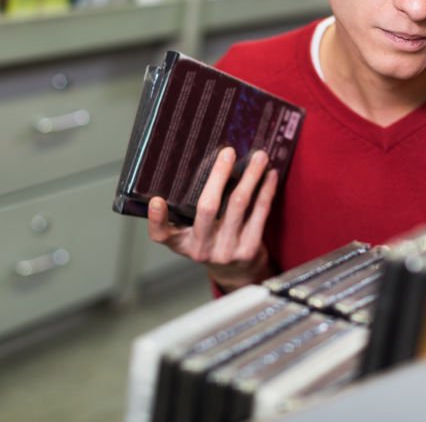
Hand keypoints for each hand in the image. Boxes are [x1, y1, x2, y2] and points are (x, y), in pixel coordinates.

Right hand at [147, 147, 278, 292]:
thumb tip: (209, 162)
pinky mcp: (249, 250)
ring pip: (238, 206)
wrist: (238, 273)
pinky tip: (270, 175)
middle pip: (207, 208)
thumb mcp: (193, 232)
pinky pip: (259, 214)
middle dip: (219, 176)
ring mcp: (226, 251)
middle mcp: (201, 249)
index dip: (157, 219)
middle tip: (228, 152)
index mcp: (181, 243)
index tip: (156, 200)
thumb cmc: (212, 243)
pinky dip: (266, 191)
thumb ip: (190, 210)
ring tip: (259, 157)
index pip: (162, 235)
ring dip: (250, 177)